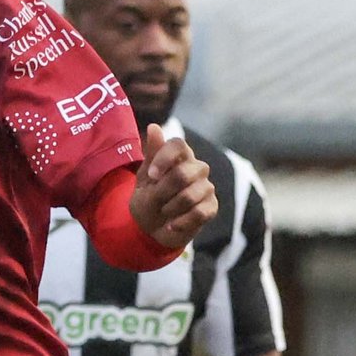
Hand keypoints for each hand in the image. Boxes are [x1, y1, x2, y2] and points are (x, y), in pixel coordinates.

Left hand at [129, 123, 213, 254]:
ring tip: (164, 212)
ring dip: (169, 209)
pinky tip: (172, 225)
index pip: (178, 144)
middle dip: (162, 192)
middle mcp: (197, 168)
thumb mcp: (144, 178)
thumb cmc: (148, 198)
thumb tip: (154, 127)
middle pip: (183, 174)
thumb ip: (151, 154)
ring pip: (189, 196)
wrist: (151, 229)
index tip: (152, 176)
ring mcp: (206, 187)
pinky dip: (179, 223)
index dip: (164, 159)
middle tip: (155, 200)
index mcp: (180, 156)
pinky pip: (198, 213)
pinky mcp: (211, 207)